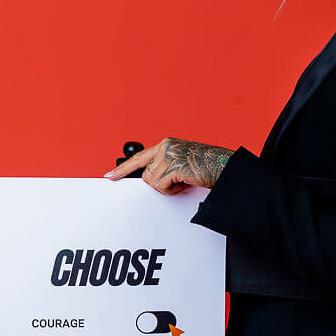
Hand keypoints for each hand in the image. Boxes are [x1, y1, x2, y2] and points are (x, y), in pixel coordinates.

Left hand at [104, 137, 233, 192]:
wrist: (225, 167)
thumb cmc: (208, 167)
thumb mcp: (183, 163)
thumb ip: (166, 166)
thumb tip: (152, 180)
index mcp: (167, 144)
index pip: (139, 158)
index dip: (123, 168)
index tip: (109, 176)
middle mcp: (165, 147)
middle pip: (145, 175)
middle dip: (159, 184)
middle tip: (179, 182)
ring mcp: (168, 155)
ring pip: (152, 182)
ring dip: (168, 188)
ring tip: (185, 181)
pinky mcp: (172, 166)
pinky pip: (161, 186)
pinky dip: (173, 190)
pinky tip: (186, 182)